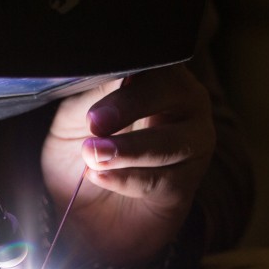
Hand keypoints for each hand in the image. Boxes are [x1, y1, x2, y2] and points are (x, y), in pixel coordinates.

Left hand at [42, 64, 214, 264]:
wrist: (90, 212)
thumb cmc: (86, 150)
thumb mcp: (74, 118)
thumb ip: (88, 95)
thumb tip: (98, 70)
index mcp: (156, 75)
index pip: (154, 57)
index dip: (129, 66)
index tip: (100, 80)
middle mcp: (185, 101)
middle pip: (172, 89)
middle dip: (131, 104)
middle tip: (95, 123)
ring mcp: (194, 142)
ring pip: (170, 142)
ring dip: (128, 150)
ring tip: (92, 157)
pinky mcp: (187, 183)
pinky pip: (161, 179)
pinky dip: (126, 179)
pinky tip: (99, 176)